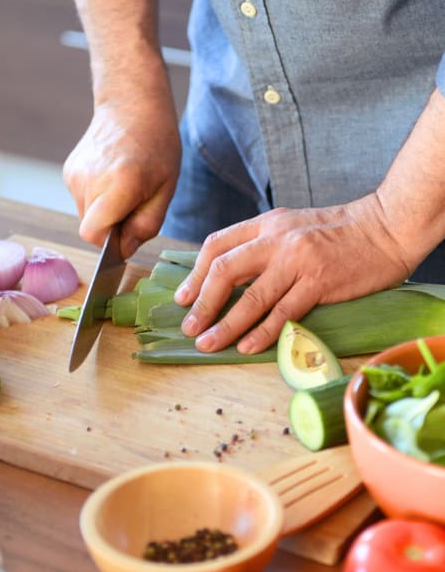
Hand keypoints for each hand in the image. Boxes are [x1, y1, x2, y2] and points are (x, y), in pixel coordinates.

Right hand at [63, 96, 180, 258]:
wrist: (131, 105)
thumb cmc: (156, 145)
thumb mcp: (166, 189)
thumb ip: (146, 224)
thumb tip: (124, 250)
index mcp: (118, 185)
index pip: (94, 235)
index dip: (110, 243)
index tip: (127, 234)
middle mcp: (90, 180)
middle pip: (90, 229)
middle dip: (111, 227)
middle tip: (133, 205)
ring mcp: (75, 175)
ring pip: (86, 216)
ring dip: (104, 213)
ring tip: (123, 188)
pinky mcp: (69, 172)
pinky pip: (82, 201)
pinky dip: (96, 200)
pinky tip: (111, 179)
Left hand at [174, 194, 413, 353]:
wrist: (387, 226)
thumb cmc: (338, 232)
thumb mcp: (291, 226)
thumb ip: (261, 245)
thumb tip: (229, 278)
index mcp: (266, 224)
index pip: (216, 245)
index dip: (195, 275)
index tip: (183, 299)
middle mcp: (276, 239)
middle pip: (224, 270)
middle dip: (202, 303)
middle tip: (190, 327)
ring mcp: (297, 260)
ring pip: (251, 297)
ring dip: (225, 325)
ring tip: (208, 344)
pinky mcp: (319, 282)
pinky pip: (283, 312)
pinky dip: (262, 333)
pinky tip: (247, 347)